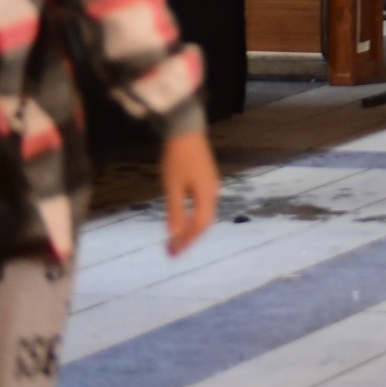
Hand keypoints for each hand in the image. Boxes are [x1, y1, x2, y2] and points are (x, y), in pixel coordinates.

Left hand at [160, 129, 218, 256]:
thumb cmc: (177, 159)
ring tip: (176, 241)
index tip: (172, 254)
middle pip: (203, 222)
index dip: (186, 241)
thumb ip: (175, 211)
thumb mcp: (173, 186)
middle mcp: (213, 193)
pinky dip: (192, 218)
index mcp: (206, 195)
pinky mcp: (206, 181)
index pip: (199, 226)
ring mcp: (211, 186)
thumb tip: (174, 235)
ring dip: (190, 229)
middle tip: (172, 252)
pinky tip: (183, 221)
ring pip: (203, 215)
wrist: (187, 132)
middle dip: (188, 238)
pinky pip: (202, 206)